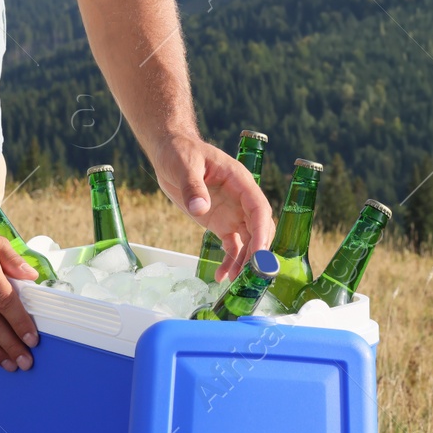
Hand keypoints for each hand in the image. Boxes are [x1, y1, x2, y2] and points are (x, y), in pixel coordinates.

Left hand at [152, 133, 275, 281]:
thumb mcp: (184, 165)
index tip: (259, 253)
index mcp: (240, 181)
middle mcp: (241, 199)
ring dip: (245, 261)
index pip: (259, 208)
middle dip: (257, 252)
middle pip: (259, 228)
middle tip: (249, 275)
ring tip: (234, 281)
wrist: (170, 152)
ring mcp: (233, 212)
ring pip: (248, 241)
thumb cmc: (180, 151)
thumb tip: (200, 208)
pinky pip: (232, 245)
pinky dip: (230, 261)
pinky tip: (222, 276)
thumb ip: (193, 186)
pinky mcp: (221, 222)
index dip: (262, 231)